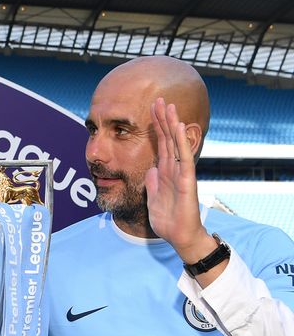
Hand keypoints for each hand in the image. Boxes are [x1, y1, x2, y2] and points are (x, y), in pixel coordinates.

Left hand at [146, 98, 216, 265]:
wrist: (179, 236)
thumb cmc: (168, 219)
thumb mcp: (153, 197)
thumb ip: (151, 182)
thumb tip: (150, 169)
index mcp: (164, 172)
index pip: (160, 144)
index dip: (156, 127)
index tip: (151, 110)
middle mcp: (173, 169)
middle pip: (167, 139)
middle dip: (163, 119)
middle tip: (159, 99)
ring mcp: (181, 173)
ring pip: (176, 144)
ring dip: (172, 125)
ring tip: (169, 106)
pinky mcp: (186, 180)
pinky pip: (184, 157)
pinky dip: (181, 142)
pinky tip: (179, 128)